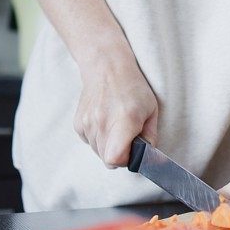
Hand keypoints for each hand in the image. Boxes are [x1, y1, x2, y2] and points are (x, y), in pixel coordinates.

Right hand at [73, 50, 158, 167]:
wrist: (106, 68)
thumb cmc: (133, 88)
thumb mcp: (151, 110)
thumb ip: (150, 137)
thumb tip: (147, 157)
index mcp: (124, 121)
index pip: (114, 158)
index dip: (126, 161)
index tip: (133, 151)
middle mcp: (102, 123)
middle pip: (107, 159)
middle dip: (119, 155)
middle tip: (128, 138)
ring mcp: (87, 123)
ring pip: (97, 152)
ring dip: (108, 146)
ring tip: (116, 126)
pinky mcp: (78, 124)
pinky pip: (89, 142)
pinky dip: (98, 138)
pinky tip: (105, 122)